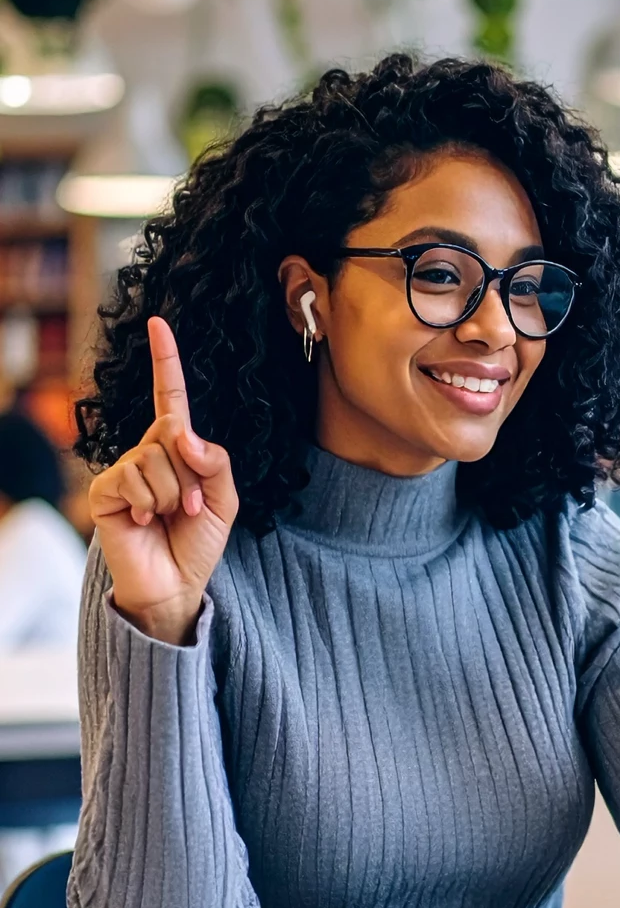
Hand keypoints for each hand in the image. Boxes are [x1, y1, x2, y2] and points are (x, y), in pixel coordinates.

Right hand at [88, 316, 238, 643]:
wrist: (175, 584)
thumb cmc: (198, 542)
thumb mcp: (226, 499)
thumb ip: (215, 461)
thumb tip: (183, 434)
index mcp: (178, 448)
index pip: (170, 397)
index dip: (166, 361)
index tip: (160, 323)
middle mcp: (148, 452)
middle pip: (174, 432)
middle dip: (193, 472)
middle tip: (193, 506)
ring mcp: (125, 470)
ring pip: (157, 458)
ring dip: (175, 493)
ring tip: (170, 516)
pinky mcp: (105, 491)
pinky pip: (133, 477)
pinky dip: (149, 501)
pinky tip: (145, 520)